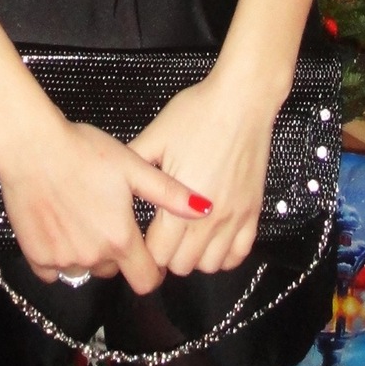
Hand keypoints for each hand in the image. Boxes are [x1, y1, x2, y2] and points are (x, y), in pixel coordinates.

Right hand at [0, 114, 210, 294]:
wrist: (31, 147)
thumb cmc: (82, 151)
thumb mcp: (131, 166)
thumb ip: (170, 193)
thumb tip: (206, 208)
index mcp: (120, 239)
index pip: (145, 280)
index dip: (151, 270)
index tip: (147, 254)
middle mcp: (93, 256)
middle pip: (114, 271)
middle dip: (117, 253)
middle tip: (109, 218)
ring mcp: (63, 259)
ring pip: (85, 269)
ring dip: (89, 253)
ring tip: (83, 215)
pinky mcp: (37, 256)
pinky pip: (54, 269)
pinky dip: (59, 254)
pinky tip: (60, 223)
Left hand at [133, 73, 276, 275]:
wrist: (242, 99)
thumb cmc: (199, 113)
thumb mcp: (156, 135)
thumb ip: (134, 163)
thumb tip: (111, 177)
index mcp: (180, 201)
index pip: (157, 253)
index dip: (145, 249)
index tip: (142, 236)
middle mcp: (209, 217)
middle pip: (182, 266)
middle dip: (167, 255)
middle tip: (161, 235)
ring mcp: (234, 216)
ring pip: (211, 265)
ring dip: (195, 257)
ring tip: (185, 236)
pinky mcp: (253, 211)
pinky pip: (239, 253)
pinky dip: (225, 254)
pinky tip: (213, 237)